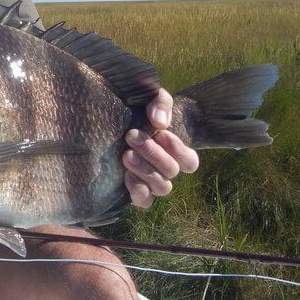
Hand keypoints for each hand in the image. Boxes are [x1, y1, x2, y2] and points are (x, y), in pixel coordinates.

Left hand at [122, 88, 198, 207]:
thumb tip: (160, 123)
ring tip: (126, 154)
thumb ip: (160, 103)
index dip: (179, 150)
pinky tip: (126, 176)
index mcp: (175, 152)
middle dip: (153, 153)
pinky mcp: (133, 191)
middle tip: (131, 136)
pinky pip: (144, 201)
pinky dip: (138, 191)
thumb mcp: (150, 97)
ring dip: (145, 171)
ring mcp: (150, 182)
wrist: (110, 118)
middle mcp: (165, 170)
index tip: (160, 133)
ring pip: (161, 187)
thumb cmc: (137, 108)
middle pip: (171, 171)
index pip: (190, 161)